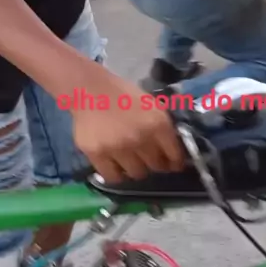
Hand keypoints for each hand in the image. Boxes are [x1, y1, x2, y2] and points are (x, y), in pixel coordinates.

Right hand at [71, 63, 184, 182]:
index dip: (175, 162)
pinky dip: (117, 175)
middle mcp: (141, 138)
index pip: (174, 155)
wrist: (90, 89)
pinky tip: (116, 167)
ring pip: (137, 173)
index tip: (173, 165)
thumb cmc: (122, 95)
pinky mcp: (98, 154)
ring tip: (131, 162)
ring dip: (137, 169)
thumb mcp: (151, 105)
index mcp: (157, 123)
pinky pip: (113, 177)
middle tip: (150, 160)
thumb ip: (163, 127)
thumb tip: (171, 150)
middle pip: (156, 166)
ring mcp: (119, 148)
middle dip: (156, 164)